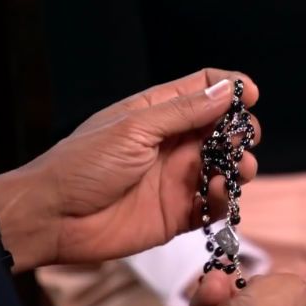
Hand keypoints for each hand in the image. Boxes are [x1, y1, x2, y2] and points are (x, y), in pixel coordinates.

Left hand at [0, 69, 260, 269]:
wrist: (54, 218)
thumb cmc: (84, 164)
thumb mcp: (134, 128)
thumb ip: (183, 112)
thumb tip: (227, 90)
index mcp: (157, 112)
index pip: (203, 89)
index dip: (230, 87)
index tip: (251, 95)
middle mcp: (172, 142)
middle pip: (222, 128)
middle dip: (241, 131)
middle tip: (243, 139)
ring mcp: (176, 177)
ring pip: (224, 166)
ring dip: (240, 165)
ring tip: (239, 170)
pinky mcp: (178, 212)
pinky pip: (213, 204)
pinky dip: (224, 198)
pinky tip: (216, 194)